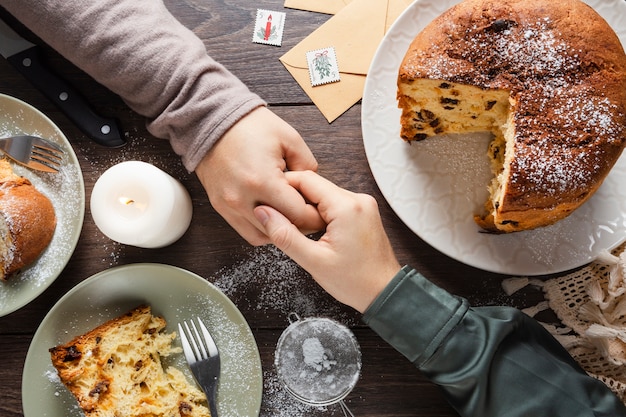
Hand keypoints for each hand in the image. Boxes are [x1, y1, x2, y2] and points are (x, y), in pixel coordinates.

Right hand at [195, 107, 324, 244]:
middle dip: (301, 224)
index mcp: (262, 181)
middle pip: (282, 229)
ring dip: (281, 229)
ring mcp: (228, 206)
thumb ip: (308, 167)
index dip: (315, 214)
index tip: (322, 209)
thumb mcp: (290, 138)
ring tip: (291, 213)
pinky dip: (264, 228)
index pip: (298, 215)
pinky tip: (273, 216)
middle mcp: (242, 199)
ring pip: (264, 236)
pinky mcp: (220, 207)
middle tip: (311, 213)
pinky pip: (247, 232)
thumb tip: (313, 190)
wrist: (212, 120)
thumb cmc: (250, 126)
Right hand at [254, 171, 400, 312]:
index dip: (282, 187)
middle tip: (278, 219)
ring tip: (296, 229)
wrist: (385, 292)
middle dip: (294, 200)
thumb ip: (285, 235)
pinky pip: (334, 204)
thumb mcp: (313, 261)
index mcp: (346, 206)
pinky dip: (320, 213)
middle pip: (314, 185)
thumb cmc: (356, 281)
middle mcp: (358, 199)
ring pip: (323, 194)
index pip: (305, 179)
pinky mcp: (363, 212)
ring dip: (307, 208)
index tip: (268, 201)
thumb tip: (264, 213)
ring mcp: (362, 204)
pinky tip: (313, 231)